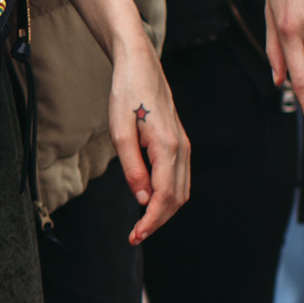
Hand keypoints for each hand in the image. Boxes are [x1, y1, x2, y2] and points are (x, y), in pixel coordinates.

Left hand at [109, 34, 188, 243]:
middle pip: (177, 198)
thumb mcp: (120, 132)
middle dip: (158, 221)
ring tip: (142, 224)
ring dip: (165, 211)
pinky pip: (180, 178)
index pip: (164, 197)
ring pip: (182, 190)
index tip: (135, 236)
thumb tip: (143, 199)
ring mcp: (184, 146)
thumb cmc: (127, 94)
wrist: (141, 66)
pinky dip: (169, 196)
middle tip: (135, 236)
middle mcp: (182, 149)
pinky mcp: (180, 143)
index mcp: (168, 148)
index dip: (151, 221)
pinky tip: (152, 200)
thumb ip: (132, 168)